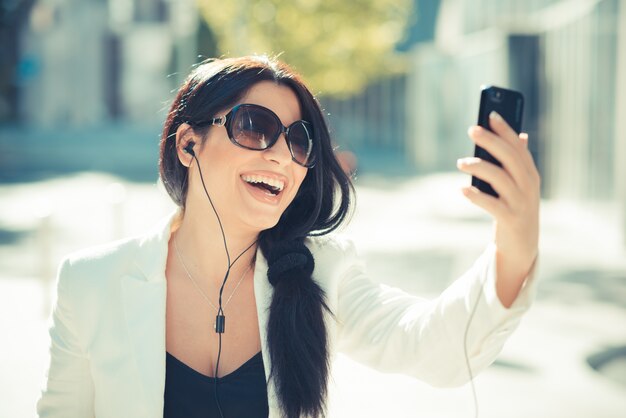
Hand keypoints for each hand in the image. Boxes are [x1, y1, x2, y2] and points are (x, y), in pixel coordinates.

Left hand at [456, 111, 539, 306]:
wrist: (522, 246)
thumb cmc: (516, 209)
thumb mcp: (521, 185)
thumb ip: (519, 161)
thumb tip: (521, 135)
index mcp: (530, 174)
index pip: (518, 147)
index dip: (505, 130)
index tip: (490, 114)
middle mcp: (528, 186)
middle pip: (509, 158)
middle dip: (491, 141)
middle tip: (472, 129)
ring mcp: (521, 203)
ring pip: (499, 178)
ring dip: (479, 167)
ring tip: (460, 162)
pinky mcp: (510, 219)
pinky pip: (492, 204)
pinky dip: (477, 196)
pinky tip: (463, 189)